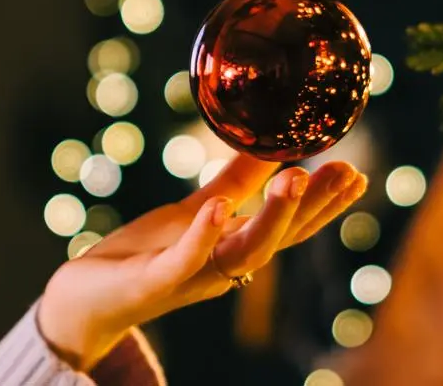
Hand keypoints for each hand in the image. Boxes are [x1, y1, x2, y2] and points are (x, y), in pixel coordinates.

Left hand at [38, 156, 366, 369]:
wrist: (85, 296)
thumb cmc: (144, 253)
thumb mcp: (196, 209)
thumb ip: (235, 183)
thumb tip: (273, 146)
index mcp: (236, 248)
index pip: (292, 227)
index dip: (326, 205)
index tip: (357, 173)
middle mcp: (224, 268)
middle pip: (281, 240)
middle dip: (315, 208)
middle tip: (345, 172)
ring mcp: (191, 276)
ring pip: (245, 252)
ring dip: (273, 217)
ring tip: (296, 177)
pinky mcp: (154, 281)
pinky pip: (184, 260)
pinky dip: (204, 236)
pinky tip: (219, 207)